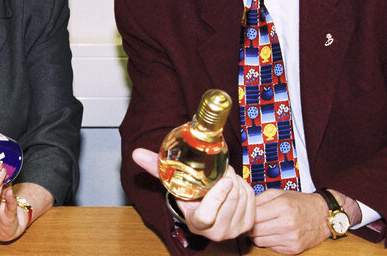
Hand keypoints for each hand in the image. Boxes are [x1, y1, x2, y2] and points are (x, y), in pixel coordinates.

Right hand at [132, 148, 254, 240]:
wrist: (211, 209)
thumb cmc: (190, 194)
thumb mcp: (174, 184)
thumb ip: (156, 169)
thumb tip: (135, 153)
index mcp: (196, 223)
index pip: (207, 216)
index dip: (217, 198)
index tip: (223, 179)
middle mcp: (216, 232)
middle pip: (230, 199)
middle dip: (229, 177)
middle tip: (222, 169)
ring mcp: (234, 230)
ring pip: (242, 196)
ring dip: (237, 180)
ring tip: (225, 178)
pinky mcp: (248, 224)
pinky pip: (251, 197)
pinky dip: (245, 185)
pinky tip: (234, 185)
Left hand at [250, 189, 329, 253]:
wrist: (323, 216)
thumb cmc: (300, 202)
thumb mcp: (279, 193)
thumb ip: (259, 199)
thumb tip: (243, 207)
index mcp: (282, 207)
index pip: (253, 217)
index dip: (246, 216)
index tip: (244, 215)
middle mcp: (287, 224)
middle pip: (255, 231)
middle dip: (250, 227)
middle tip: (251, 222)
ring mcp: (291, 239)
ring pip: (260, 241)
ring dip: (257, 235)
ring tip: (263, 227)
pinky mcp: (293, 249)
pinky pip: (270, 248)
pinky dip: (268, 241)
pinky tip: (274, 233)